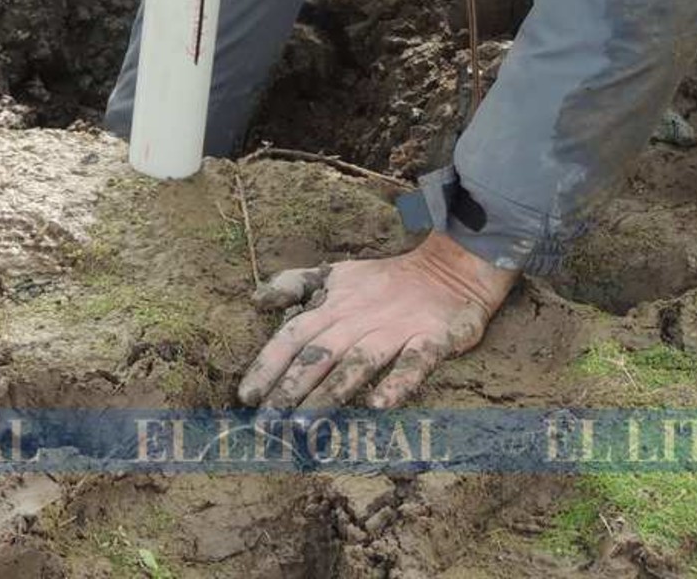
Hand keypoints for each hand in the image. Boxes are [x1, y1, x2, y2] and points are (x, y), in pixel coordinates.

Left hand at [236, 233, 518, 409]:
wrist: (449, 270)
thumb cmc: (382, 281)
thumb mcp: (334, 274)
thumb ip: (294, 285)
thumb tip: (255, 300)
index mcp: (333, 306)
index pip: (292, 336)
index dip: (268, 365)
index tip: (246, 397)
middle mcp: (358, 318)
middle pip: (319, 355)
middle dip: (290, 389)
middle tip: (267, 424)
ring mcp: (395, 329)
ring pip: (357, 363)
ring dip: (330, 393)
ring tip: (306, 425)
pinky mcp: (432, 339)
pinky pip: (413, 363)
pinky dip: (396, 384)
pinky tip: (378, 407)